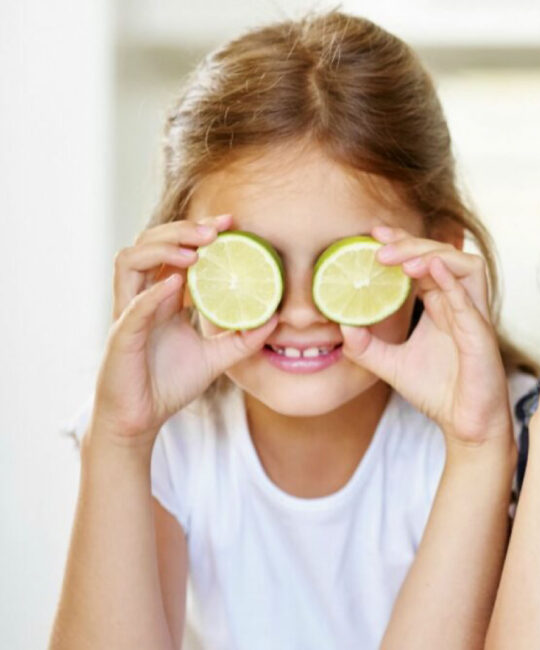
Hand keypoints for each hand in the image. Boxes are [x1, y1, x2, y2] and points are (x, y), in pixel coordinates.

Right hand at [93, 214, 276, 447]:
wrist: (142, 419)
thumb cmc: (168, 384)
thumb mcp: (217, 358)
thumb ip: (243, 339)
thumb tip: (276, 320)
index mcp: (162, 297)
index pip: (174, 251)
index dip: (197, 231)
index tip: (231, 223)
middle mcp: (141, 297)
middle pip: (150, 244)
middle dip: (182, 230)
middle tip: (217, 228)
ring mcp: (127, 313)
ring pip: (130, 260)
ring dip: (163, 249)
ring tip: (196, 249)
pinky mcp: (120, 336)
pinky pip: (132, 306)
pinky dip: (153, 291)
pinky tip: (176, 283)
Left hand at [339, 228, 510, 449]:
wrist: (465, 424)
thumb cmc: (438, 391)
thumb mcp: (391, 366)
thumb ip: (366, 346)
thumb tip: (342, 325)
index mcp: (443, 304)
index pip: (424, 261)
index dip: (402, 243)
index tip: (372, 235)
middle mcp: (461, 303)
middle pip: (443, 255)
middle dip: (411, 244)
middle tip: (378, 247)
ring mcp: (474, 316)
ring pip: (465, 265)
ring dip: (434, 256)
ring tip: (402, 261)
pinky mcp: (482, 334)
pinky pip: (470, 299)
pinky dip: (451, 280)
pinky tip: (430, 270)